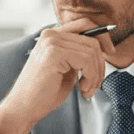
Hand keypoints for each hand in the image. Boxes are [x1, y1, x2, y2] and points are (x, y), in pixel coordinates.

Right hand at [0, 16, 116, 133]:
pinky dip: (91, 77)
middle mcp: (51, 34)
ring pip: (92, 51)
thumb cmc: (43, 93)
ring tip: (87, 90)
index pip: (85, 24)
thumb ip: (79, 56)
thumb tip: (102, 50)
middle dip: (101, 64)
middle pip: (93, 39)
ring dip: (96, 75)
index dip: (102, 37)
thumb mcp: (67, 69)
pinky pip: (87, 60)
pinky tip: (82, 89)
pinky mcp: (54, 53)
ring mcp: (52, 42)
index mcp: (53, 36)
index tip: (110, 53)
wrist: (23, 108)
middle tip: (95, 84)